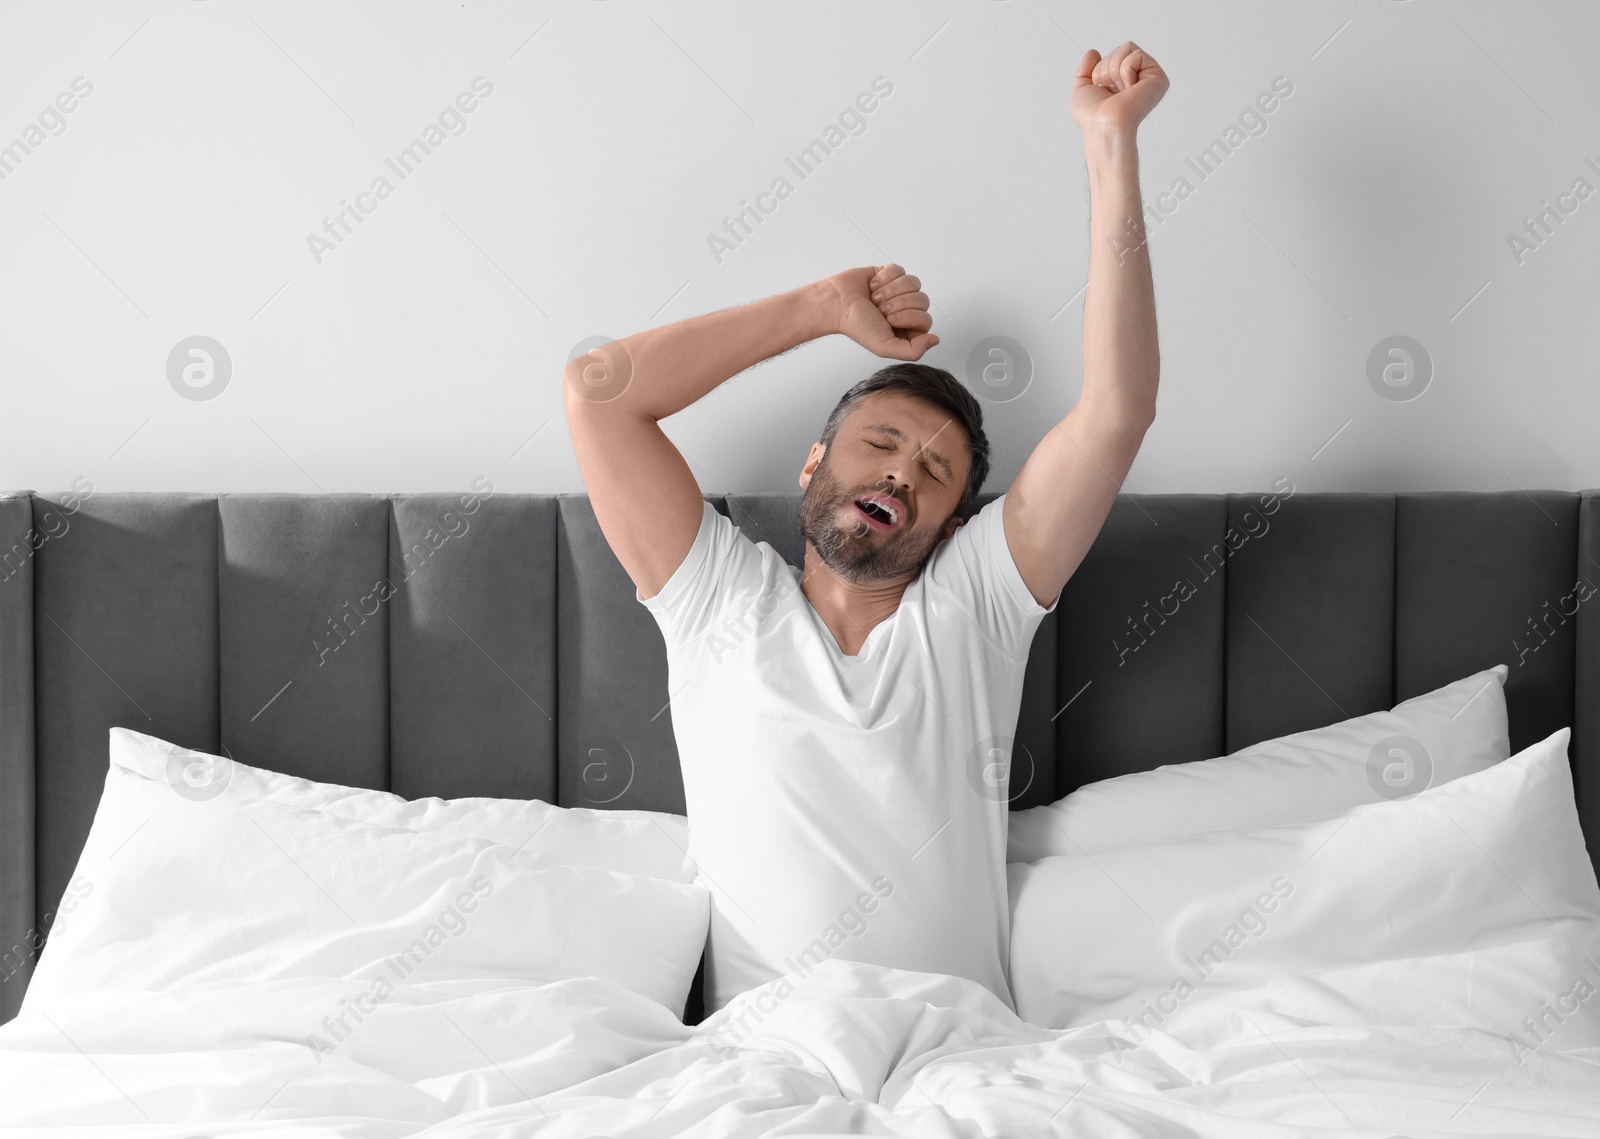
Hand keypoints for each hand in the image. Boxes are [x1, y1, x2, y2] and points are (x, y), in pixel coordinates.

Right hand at [823, 263, 938, 361]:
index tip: (887, 320)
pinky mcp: (890, 274)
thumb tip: (935, 340)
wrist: (837, 304)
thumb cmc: (857, 325)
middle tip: (879, 308)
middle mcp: (906, 309)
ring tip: (874, 297)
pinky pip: (899, 270)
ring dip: (890, 290)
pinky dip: (884, 277)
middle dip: (898, 303)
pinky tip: (873, 286)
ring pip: (913, 282)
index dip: (908, 316)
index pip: (925, 319)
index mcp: (908, 329)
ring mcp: (899, 291)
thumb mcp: (884, 346)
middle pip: (922, 299)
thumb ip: (912, 351)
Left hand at [1071, 41, 1167, 135]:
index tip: (1102, 90)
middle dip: (1107, 68)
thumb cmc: (1092, 117)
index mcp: (1123, 81)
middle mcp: (1138, 78)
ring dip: (1114, 70)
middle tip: (1111, 91)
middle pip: (1120, 48)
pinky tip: (1129, 88)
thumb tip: (1094, 51)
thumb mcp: (1081, 89)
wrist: (1103, 126)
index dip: (1100, 70)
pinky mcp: (1158, 78)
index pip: (1112, 55)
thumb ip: (1085, 70)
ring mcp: (1149, 78)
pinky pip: (1137, 55)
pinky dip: (1126, 70)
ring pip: (1127, 48)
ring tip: (1120, 91)